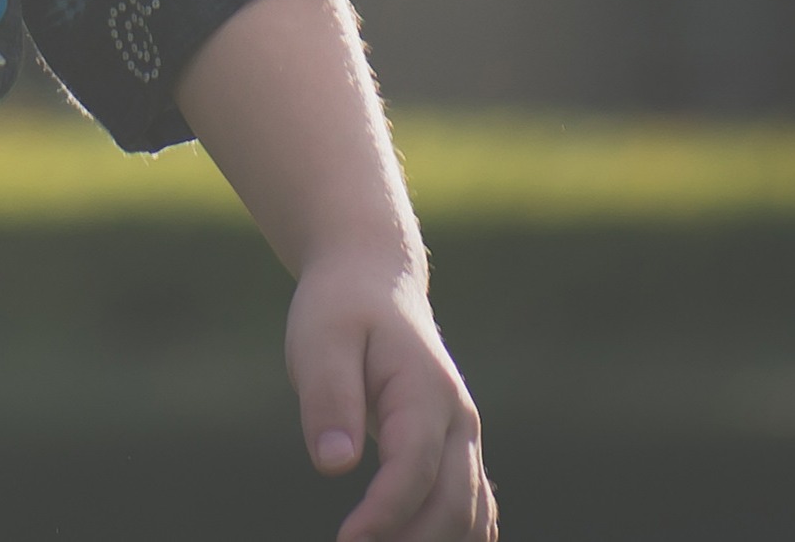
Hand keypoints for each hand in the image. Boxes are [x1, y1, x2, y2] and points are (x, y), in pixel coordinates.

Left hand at [287, 244, 491, 541]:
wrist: (372, 279)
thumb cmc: (341, 309)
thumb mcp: (321, 337)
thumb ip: (329, 397)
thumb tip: (334, 465)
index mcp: (425, 389)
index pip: (415, 467)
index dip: (385, 514)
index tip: (346, 541)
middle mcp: (458, 420)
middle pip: (453, 503)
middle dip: (412, 541)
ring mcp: (464, 438)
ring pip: (471, 515)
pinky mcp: (457, 452)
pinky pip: (473, 510)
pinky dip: (453, 536)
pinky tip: (419, 541)